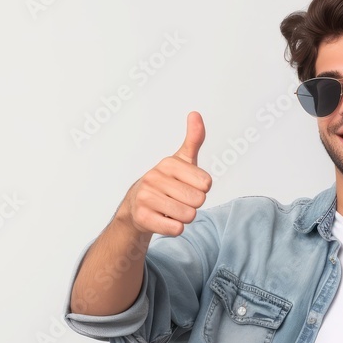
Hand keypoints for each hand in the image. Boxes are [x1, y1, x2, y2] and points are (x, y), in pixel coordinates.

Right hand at [118, 111, 212, 235]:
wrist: (136, 206)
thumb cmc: (166, 182)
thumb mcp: (181, 160)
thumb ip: (193, 139)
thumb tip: (196, 114)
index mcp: (167, 163)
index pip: (206, 183)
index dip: (201, 189)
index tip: (188, 186)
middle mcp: (154, 178)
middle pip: (198, 200)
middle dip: (193, 204)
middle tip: (179, 200)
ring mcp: (146, 198)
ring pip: (188, 216)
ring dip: (184, 217)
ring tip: (171, 209)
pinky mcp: (142, 218)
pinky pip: (175, 229)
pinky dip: (175, 228)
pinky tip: (165, 220)